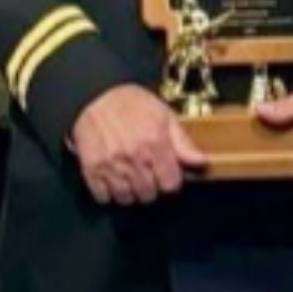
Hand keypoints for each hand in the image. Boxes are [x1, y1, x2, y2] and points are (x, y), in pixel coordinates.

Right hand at [69, 84, 206, 203]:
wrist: (93, 92)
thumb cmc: (130, 102)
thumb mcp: (164, 114)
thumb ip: (183, 141)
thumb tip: (201, 162)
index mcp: (155, 144)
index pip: (170, 185)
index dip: (170, 181)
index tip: (165, 174)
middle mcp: (133, 157)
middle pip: (148, 194)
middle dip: (150, 187)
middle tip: (146, 174)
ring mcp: (110, 165)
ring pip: (126, 198)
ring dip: (130, 192)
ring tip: (129, 178)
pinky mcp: (91, 168)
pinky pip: (103, 196)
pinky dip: (108, 193)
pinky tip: (112, 180)